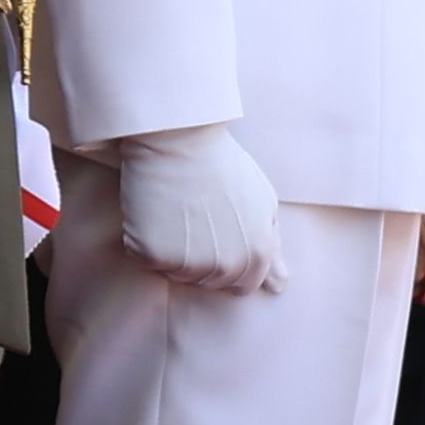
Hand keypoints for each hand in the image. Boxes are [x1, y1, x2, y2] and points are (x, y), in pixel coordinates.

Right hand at [114, 124, 285, 293]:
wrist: (180, 138)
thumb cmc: (223, 164)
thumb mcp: (262, 201)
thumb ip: (271, 246)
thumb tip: (280, 286)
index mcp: (256, 256)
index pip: (242, 284)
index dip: (229, 261)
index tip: (217, 233)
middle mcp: (225, 266)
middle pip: (208, 281)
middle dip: (201, 257)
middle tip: (194, 215)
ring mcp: (188, 263)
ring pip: (176, 274)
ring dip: (172, 250)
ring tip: (175, 210)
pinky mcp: (152, 254)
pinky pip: (145, 260)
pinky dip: (144, 240)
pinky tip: (154, 210)